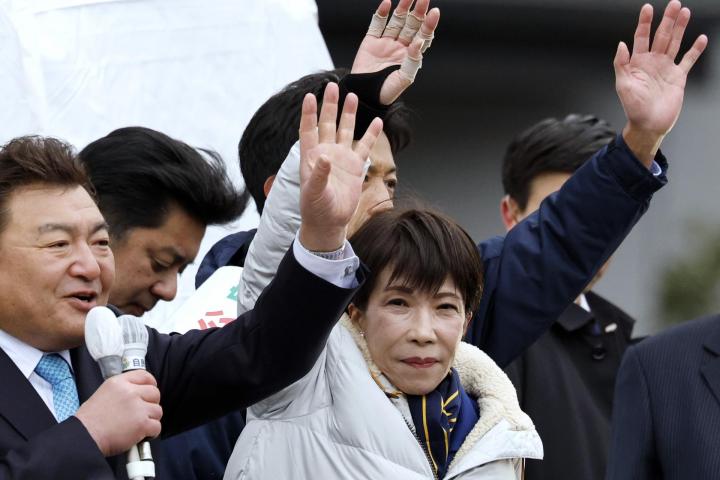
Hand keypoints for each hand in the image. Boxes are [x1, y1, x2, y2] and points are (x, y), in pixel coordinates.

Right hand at [75, 370, 161, 456]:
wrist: (84, 436)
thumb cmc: (90, 421)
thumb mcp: (103, 393)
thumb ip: (122, 390)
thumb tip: (137, 393)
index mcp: (119, 383)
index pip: (145, 376)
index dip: (151, 384)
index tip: (150, 393)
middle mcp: (130, 392)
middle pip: (155, 393)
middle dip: (151, 404)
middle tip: (143, 413)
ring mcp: (137, 408)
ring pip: (158, 410)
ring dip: (151, 419)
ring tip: (139, 425)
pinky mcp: (142, 423)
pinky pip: (157, 426)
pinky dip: (151, 433)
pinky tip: (142, 435)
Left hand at [298, 82, 382, 251]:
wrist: (329, 221)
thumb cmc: (315, 208)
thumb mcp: (314, 192)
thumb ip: (319, 174)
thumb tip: (324, 157)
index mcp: (311, 156)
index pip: (308, 130)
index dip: (308, 114)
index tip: (309, 97)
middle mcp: (326, 152)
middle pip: (327, 124)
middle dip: (330, 106)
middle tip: (332, 86)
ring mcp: (342, 157)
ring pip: (345, 130)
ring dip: (348, 114)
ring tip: (352, 96)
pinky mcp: (355, 166)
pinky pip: (364, 146)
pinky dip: (371, 134)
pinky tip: (377, 121)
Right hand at [352, 0, 439, 103]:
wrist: (364, 94)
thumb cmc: (385, 92)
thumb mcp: (403, 79)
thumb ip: (412, 61)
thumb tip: (419, 42)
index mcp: (410, 56)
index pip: (423, 36)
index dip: (429, 25)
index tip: (434, 13)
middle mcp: (400, 46)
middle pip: (412, 24)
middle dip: (418, 11)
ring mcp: (385, 42)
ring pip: (397, 21)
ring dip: (403, 8)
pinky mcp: (371, 41)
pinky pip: (377, 24)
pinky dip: (381, 14)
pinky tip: (387, 3)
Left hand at [615, 1, 707, 165]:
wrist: (648, 124)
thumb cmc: (633, 108)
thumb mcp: (623, 85)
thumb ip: (621, 64)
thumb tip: (621, 44)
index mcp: (638, 63)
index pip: (641, 37)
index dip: (644, 22)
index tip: (648, 8)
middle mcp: (653, 62)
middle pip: (661, 36)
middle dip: (667, 20)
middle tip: (674, 3)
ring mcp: (666, 68)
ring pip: (675, 43)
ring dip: (680, 28)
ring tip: (685, 12)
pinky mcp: (678, 77)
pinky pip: (688, 60)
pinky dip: (695, 50)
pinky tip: (701, 38)